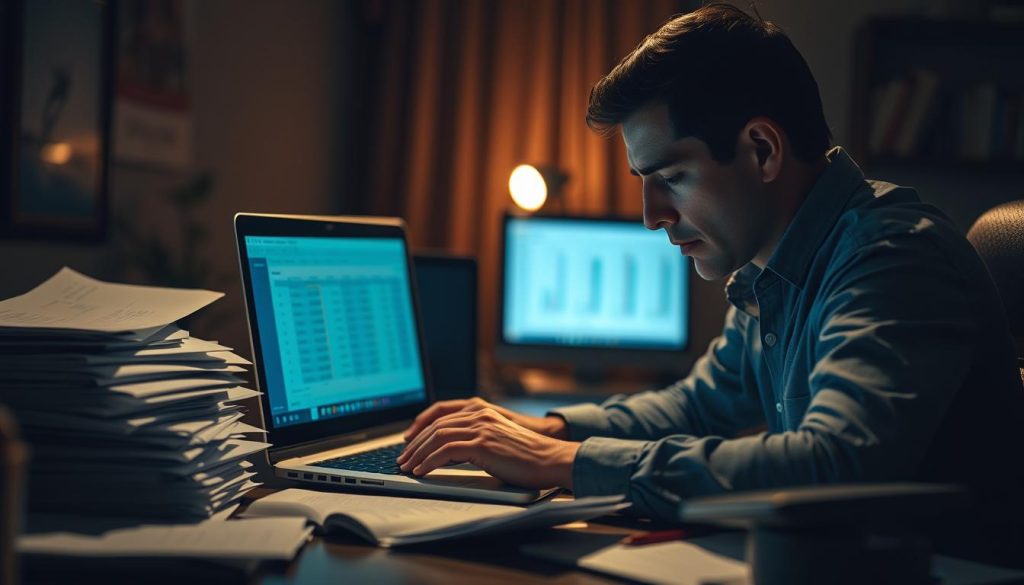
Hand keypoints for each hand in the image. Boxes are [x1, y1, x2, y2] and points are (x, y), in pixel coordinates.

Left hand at [396, 407, 579, 489]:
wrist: (549, 458)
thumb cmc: (527, 455)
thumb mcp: (497, 439)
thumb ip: (476, 438)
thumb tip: (449, 452)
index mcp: (482, 410)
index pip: (441, 412)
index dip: (420, 424)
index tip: (408, 438)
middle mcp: (479, 414)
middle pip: (436, 425)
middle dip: (415, 443)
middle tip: (403, 459)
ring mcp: (481, 428)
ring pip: (437, 437)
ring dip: (418, 454)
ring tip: (408, 468)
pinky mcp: (482, 444)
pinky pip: (445, 451)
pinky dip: (429, 462)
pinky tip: (422, 471)